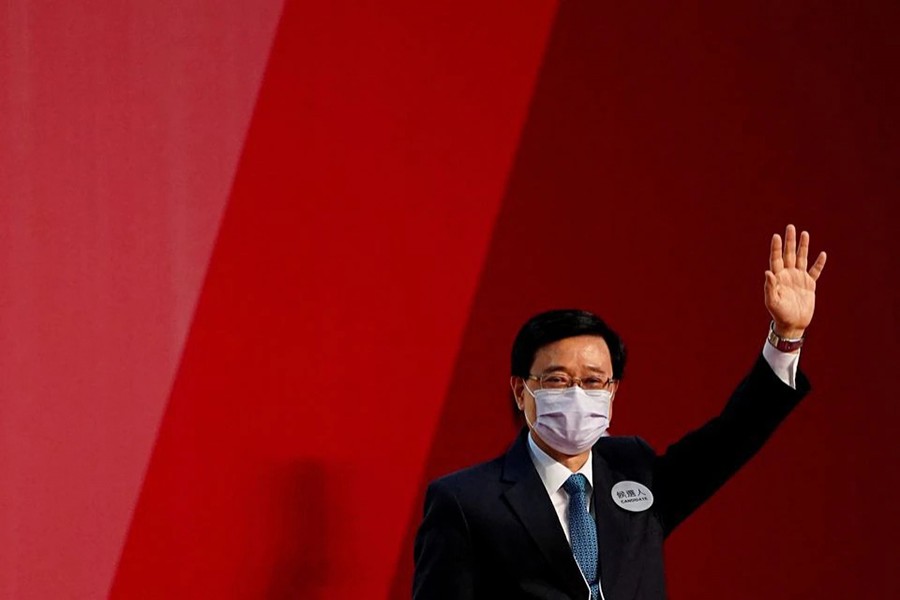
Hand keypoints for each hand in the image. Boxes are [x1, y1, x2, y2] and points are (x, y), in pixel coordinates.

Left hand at [765, 224, 826, 338]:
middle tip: (790, 227)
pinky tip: (822, 254)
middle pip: (789, 254)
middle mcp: (788, 275)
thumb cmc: (780, 314)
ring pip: (801, 259)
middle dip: (790, 241)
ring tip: (805, 233)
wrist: (792, 324)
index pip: (776, 259)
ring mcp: (799, 279)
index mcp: (778, 278)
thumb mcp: (773, 301)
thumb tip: (767, 272)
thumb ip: (770, 287)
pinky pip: (815, 272)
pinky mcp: (809, 285)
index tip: (777, 236)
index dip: (777, 248)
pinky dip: (819, 264)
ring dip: (803, 247)